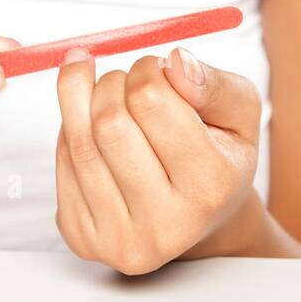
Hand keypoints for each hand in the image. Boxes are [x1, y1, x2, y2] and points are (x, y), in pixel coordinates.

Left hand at [54, 45, 261, 274]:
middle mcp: (164, 225)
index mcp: (210, 187)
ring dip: (84, 100)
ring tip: (110, 96)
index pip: (149, 99)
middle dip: (112, 83)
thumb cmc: (218, 153)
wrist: (199, 217)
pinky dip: (72, 130)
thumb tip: (175, 62)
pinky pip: (61, 160)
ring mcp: (119, 239)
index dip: (146, 68)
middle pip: (108, 122)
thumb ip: (213, 83)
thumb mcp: (239, 111)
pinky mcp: (82, 239)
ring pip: (77, 140)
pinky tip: (96, 131)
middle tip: (131, 83)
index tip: (157, 70)